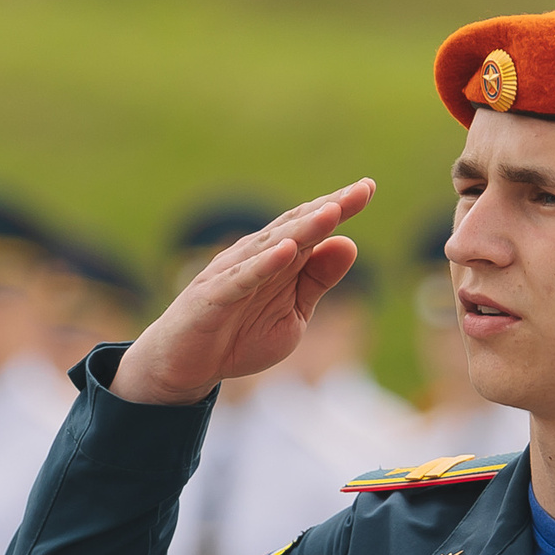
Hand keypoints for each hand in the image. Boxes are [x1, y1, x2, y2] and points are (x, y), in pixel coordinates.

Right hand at [111, 180, 375, 405]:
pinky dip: (263, 265)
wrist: (185, 366)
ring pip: (271, 246)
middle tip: (361, 190)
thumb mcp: (293, 314)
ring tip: (332, 212)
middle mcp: (254, 257)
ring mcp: (231, 274)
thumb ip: (318, 281)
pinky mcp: (212, 297)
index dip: (340, 207)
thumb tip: (350, 243)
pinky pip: (241, 279)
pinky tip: (286, 251)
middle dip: (329, 208)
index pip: (311, 227)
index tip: (369, 188)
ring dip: (302, 229)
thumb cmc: (239, 336)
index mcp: (277, 260)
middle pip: (295, 227)